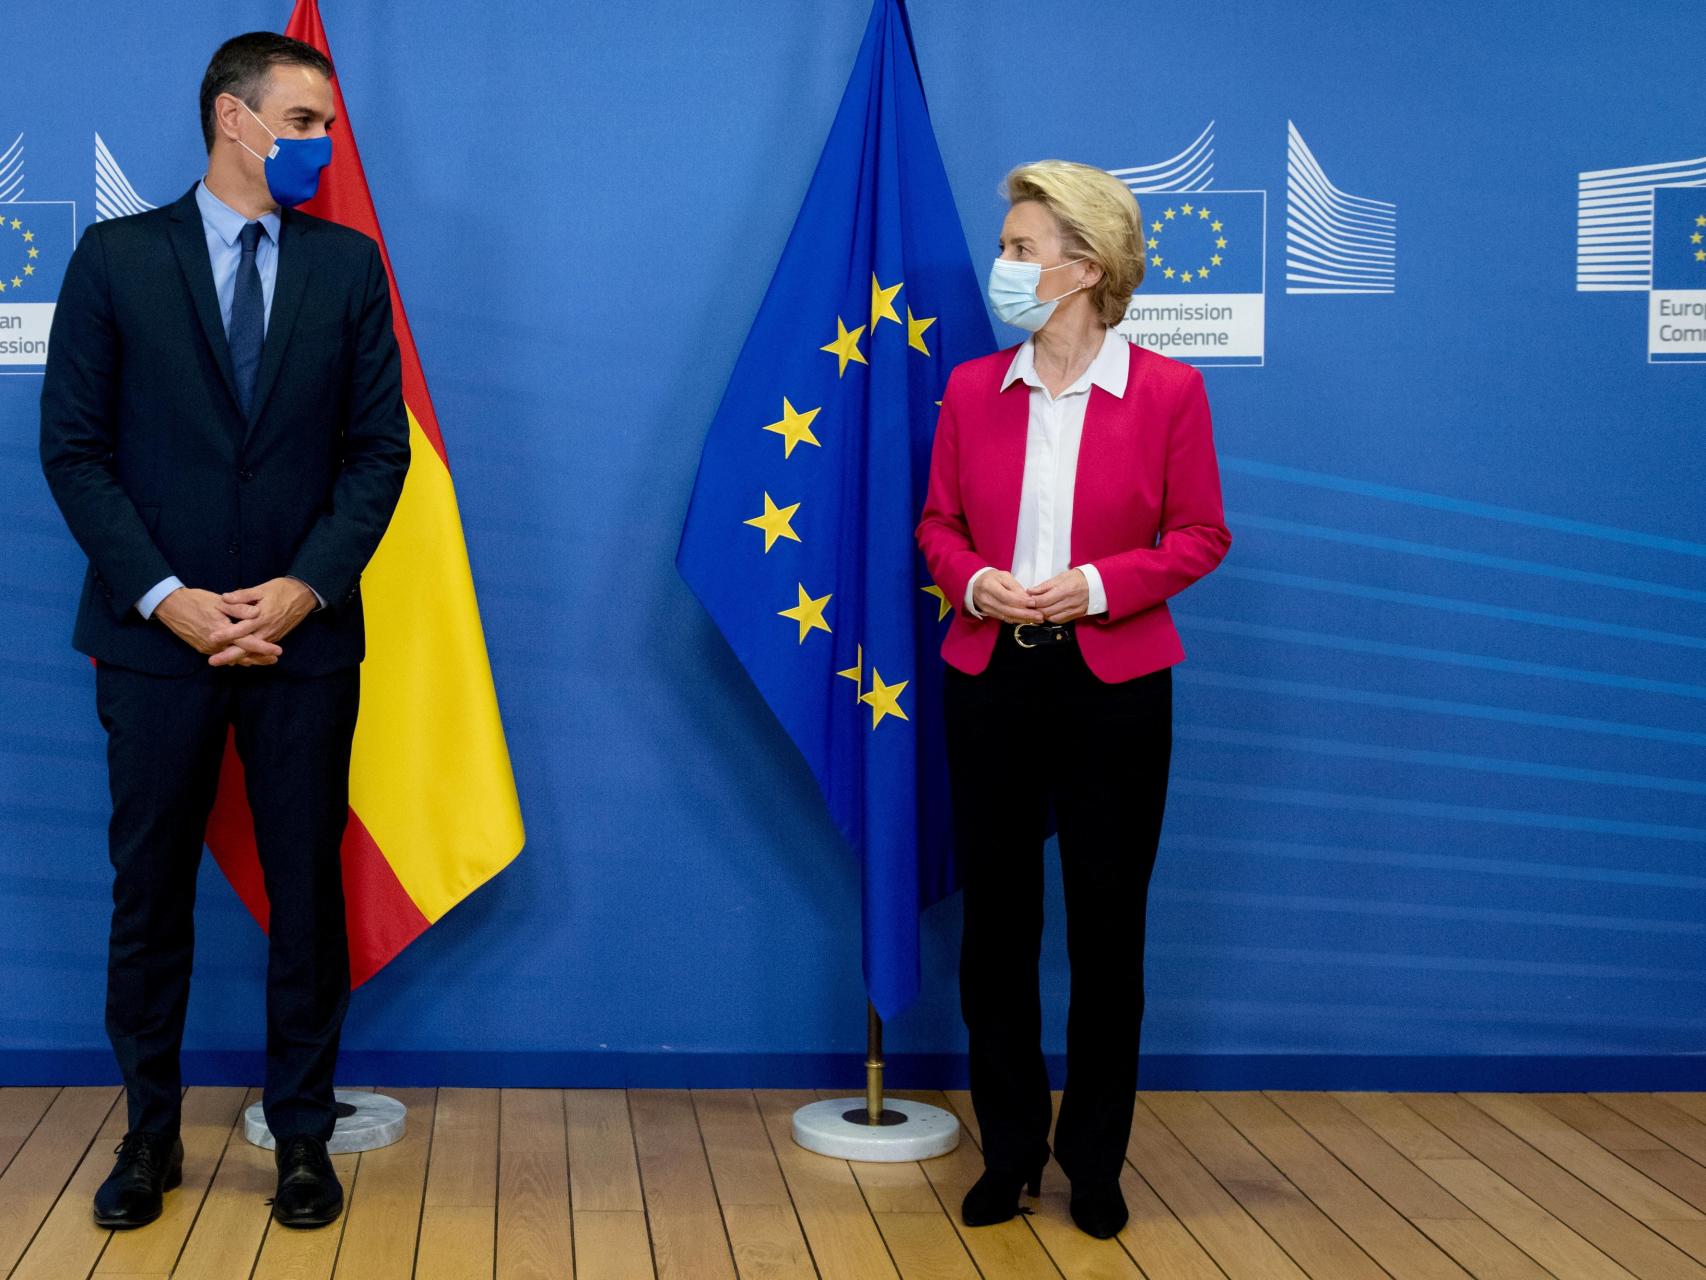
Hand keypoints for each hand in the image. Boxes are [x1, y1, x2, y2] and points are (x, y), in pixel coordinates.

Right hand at [155, 587, 282, 666]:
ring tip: (263, 660)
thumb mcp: (219, 601)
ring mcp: (207, 648)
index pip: (247, 643)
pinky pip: (222, 655)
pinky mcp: (202, 648)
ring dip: (248, 659)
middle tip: (275, 659)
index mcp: (222, 631)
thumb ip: (238, 608)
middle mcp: (215, 644)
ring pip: (232, 658)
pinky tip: (243, 656)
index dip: (264, 648)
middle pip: (242, 656)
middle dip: (259, 658)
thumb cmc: (196, 600)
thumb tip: (256, 613)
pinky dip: (234, 657)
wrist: (170, 606)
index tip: (279, 651)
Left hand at [211, 578, 316, 664]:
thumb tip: (225, 597)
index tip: (211, 638)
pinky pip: (261, 650)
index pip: (241, 629)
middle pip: (246, 647)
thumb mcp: (262, 589)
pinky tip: (239, 660)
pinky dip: (250, 656)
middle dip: (229, 656)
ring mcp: (272, 635)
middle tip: (212, 662)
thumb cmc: (282, 590)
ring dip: (238, 658)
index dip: (226, 634)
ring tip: (223, 663)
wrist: (304, 595)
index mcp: (261, 617)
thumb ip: (243, 595)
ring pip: (253, 652)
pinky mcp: (275, 637)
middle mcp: (266, 630)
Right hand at [972, 570, 1044, 623]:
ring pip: (1007, 617)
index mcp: (989, 586)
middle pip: (1008, 610)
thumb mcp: (1004, 576)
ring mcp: (987, 608)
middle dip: (1025, 614)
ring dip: (1023, 619)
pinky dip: (1017, 620)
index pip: (1006, 597)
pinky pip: (1005, 619)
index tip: (1033, 603)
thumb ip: (1016, 587)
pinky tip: (1027, 620)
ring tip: (1037, 619)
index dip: (1021, 601)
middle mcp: (987, 599)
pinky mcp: (990, 614)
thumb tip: (1027, 599)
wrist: (975, 584)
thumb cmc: (991, 578)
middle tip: (1039, 615)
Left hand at [1029, 569, 1088, 622]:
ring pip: (1051, 618)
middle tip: (1031, 605)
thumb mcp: (1061, 577)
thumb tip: (1031, 591)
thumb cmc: (1079, 578)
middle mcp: (1069, 602)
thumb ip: (1044, 586)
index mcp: (1064, 590)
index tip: (1028, 600)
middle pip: (1046, 611)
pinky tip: (1049, 612)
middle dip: (1036, 609)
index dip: (1032, 602)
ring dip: (1043, 614)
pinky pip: (1059, 620)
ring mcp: (1073, 610)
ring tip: (1040, 608)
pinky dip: (1051, 618)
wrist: (1097, 584)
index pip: (1043, 600)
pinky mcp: (1075, 615)